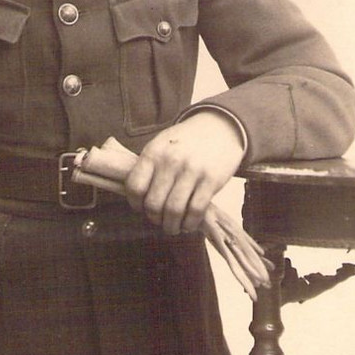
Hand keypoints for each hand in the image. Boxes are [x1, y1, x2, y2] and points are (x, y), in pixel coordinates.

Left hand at [124, 110, 244, 234]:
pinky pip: (196, 210)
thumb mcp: (162, 144)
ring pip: (174, 210)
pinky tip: (188, 224)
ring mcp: (191, 171)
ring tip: (172, 227)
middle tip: (158, 220)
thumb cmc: (186, 140)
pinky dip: (190, 223)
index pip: (135, 186)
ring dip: (171, 226)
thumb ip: (149, 166)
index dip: (135, 204)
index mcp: (153, 153)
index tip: (141, 208)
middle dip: (154, 218)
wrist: (219, 127)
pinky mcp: (211, 180)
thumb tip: (137, 197)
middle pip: (153, 203)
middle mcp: (170, 162)